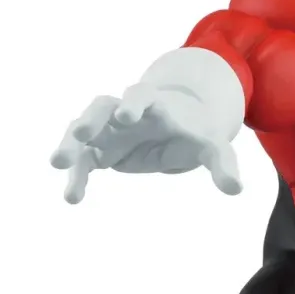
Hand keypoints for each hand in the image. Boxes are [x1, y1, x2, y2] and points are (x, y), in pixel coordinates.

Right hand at [50, 84, 242, 203]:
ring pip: (84, 131)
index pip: (142, 95)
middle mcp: (127, 112)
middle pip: (102, 107)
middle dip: (91, 119)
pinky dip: (77, 176)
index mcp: (157, 104)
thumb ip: (223, 165)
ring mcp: (110, 129)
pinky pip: (84, 160)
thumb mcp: (214, 148)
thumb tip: (236, 189)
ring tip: (57, 163)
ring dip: (71, 145)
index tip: (125, 116)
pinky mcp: (101, 149)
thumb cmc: (197, 133)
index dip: (133, 103)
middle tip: (80, 134)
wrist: (180, 128)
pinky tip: (73, 198)